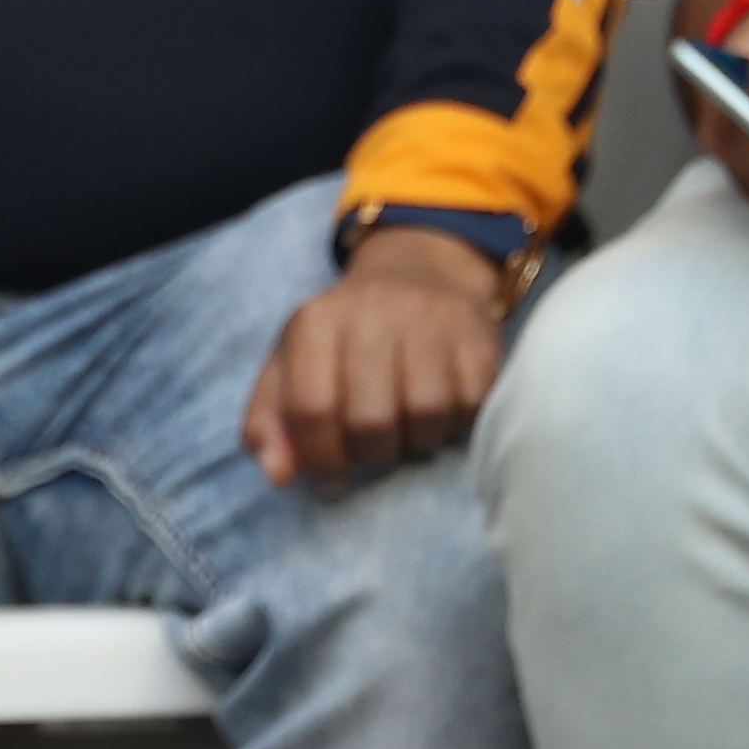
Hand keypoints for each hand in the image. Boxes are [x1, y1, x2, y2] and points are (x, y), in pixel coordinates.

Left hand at [243, 224, 514, 484]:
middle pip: (371, 420)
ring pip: (427, 414)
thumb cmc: (345, 336)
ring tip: (408, 431)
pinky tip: (443, 414)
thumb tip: (278, 475)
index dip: (320, 456)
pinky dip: (457, 425)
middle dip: (371, 454)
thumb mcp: (292, 364)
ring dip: (417, 442)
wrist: (418, 273)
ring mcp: (431, 320)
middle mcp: (372, 313)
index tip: (332, 475)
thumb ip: (269, 421)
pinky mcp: (479, 335)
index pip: (311, 407)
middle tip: (373, 451)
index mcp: (316, 321)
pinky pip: (472, 405)